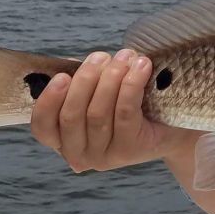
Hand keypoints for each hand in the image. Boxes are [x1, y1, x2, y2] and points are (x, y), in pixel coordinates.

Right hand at [30, 49, 194, 171]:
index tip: (62, 75)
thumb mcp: (100, 94)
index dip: (48, 101)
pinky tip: (140, 66)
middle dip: (85, 80)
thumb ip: (83, 83)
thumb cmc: (130, 105)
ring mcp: (104, 157)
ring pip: (98, 113)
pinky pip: (124, 112)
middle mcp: (79, 155)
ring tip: (125, 57)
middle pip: (72, 116)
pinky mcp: (129, 150)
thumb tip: (73, 62)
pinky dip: (131, 84)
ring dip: (111, 78)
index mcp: (64, 141)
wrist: (172, 127)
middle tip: (101, 56)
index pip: (43, 127)